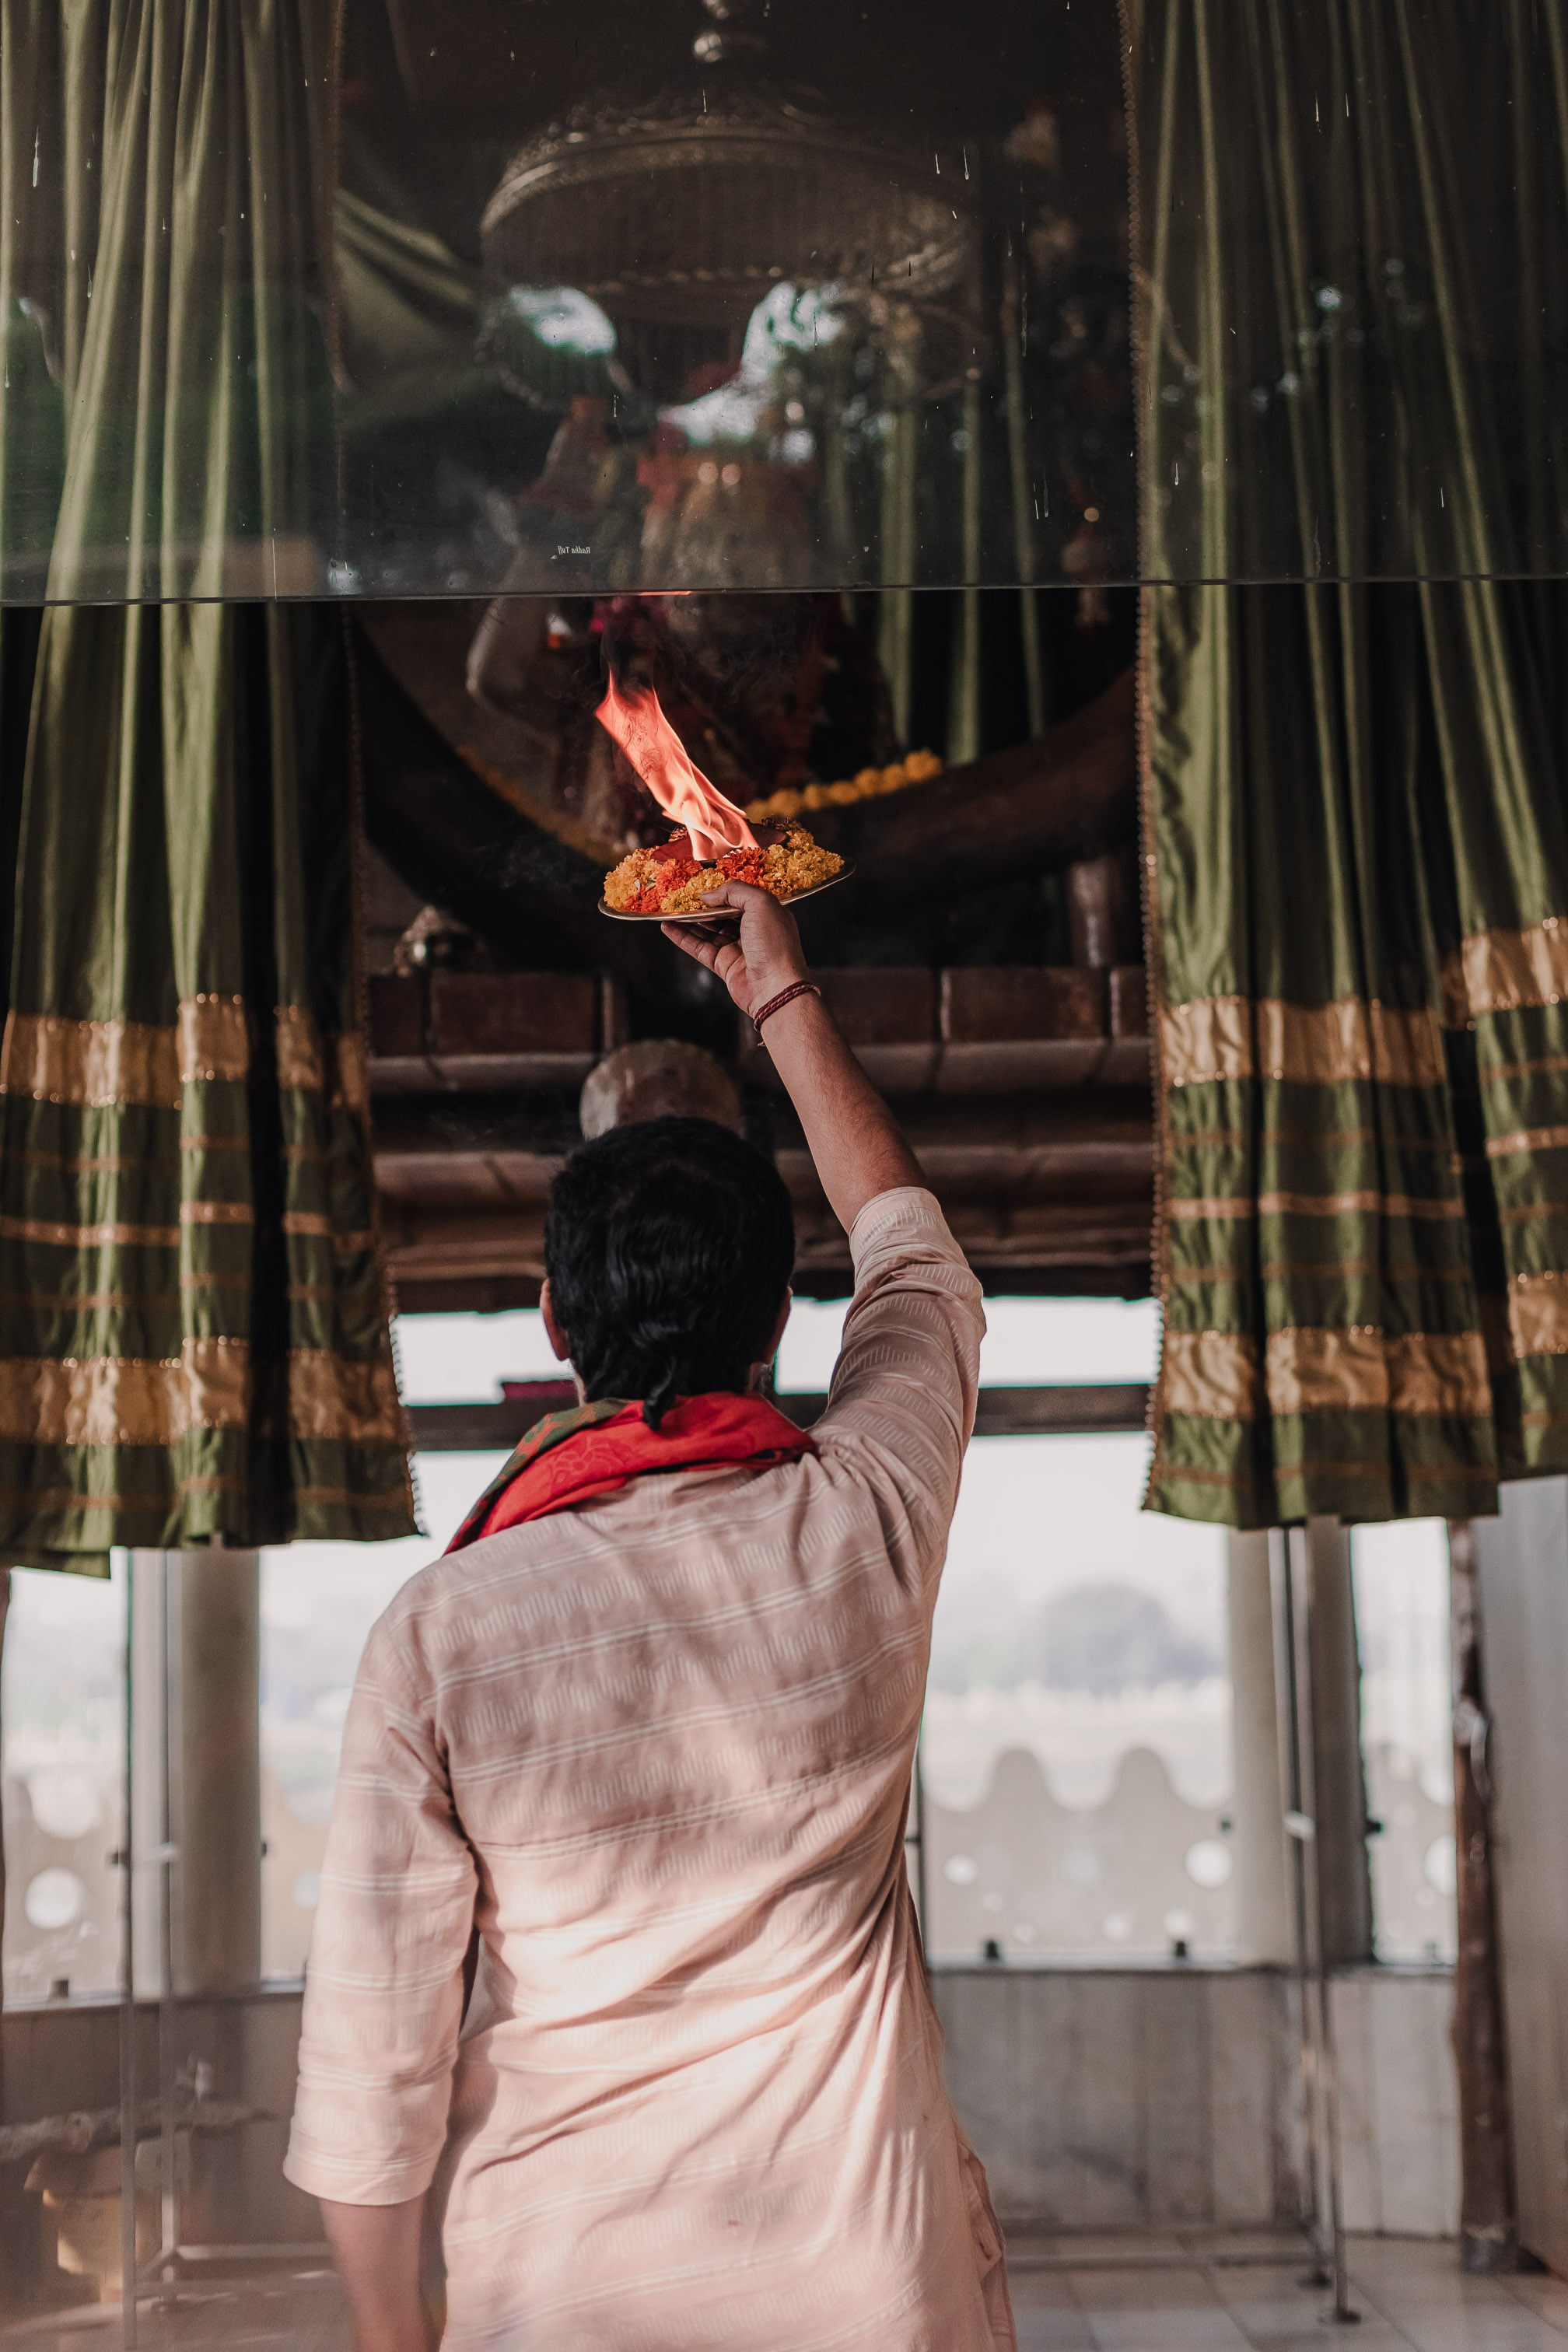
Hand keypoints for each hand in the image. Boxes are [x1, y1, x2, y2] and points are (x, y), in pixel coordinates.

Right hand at [661, 882, 807, 1021]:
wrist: (775, 988)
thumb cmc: (774, 944)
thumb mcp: (760, 904)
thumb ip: (735, 891)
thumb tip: (708, 895)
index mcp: (766, 914)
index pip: (740, 897)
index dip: (720, 891)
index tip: (700, 885)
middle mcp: (752, 931)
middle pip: (721, 914)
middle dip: (701, 905)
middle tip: (680, 896)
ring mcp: (737, 949)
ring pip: (708, 931)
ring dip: (688, 920)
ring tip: (669, 909)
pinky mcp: (723, 965)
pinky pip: (700, 948)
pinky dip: (683, 937)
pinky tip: (668, 927)